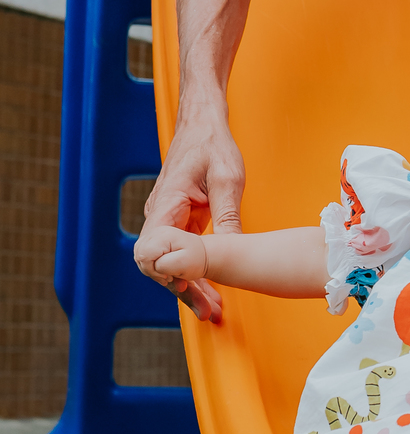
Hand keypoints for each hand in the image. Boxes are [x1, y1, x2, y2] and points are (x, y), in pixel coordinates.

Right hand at [135, 223, 207, 288]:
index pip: (144, 256)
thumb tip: (154, 267)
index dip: (153, 270)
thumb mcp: (185, 264)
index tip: (168, 277)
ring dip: (150, 269)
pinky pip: (142, 255)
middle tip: (167, 277)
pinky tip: (163, 269)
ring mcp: (152, 235)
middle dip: (151, 271)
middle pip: (139, 256)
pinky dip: (150, 265)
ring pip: (139, 256)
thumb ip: (165, 265)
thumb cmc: (195, 259)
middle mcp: (155, 232)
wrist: (202, 254)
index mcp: (163, 236)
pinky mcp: (151, 240)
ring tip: (166, 274)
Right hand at [140, 108, 240, 322]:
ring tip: (212, 309)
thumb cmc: (213, 145)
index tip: (187, 284)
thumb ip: (227, 216)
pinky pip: (182, 252)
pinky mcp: (179, 221)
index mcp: (167, 203)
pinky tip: (211, 290)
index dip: (166, 270)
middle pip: (160, 263)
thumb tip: (235, 252)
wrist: (202, 124)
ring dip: (190, 285)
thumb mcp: (228, 178)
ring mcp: (168, 220)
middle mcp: (160, 215)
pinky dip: (195, 271)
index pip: (151, 248)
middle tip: (209, 310)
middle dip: (183, 289)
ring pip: (171, 261)